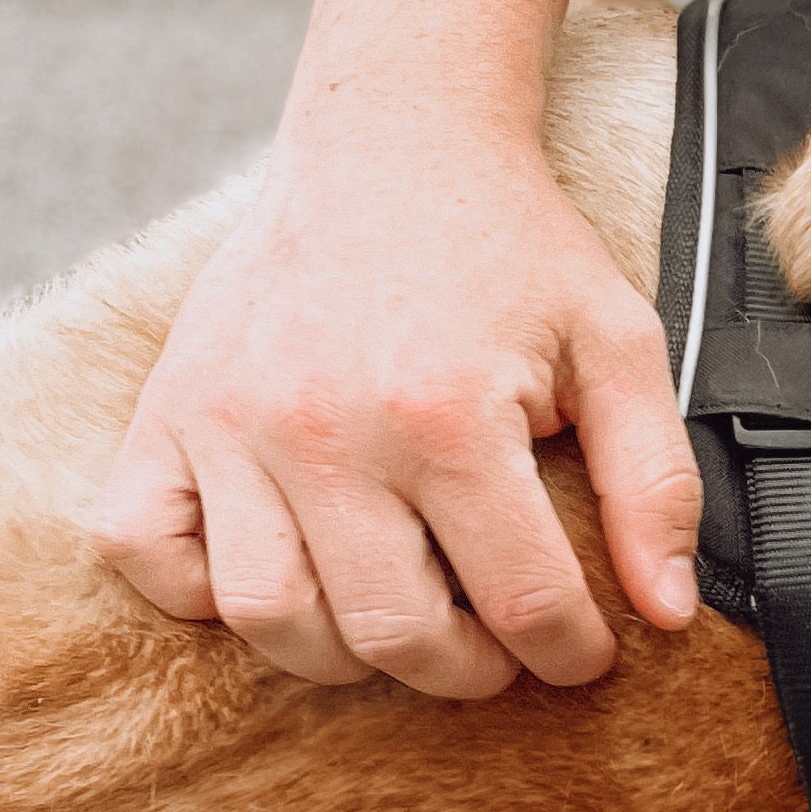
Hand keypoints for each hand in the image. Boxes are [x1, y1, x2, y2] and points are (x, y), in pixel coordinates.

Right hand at [98, 125, 702, 695]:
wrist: (393, 141)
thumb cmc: (511, 247)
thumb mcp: (618, 342)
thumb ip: (654, 480)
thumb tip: (668, 610)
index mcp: (448, 414)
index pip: (521, 600)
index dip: (570, 651)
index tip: (586, 651)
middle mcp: (326, 430)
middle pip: (389, 634)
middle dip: (465, 670)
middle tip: (500, 645)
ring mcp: (230, 424)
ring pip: (267, 618)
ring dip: (344, 653)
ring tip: (405, 619)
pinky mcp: (166, 413)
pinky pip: (143, 551)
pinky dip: (199, 591)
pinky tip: (286, 566)